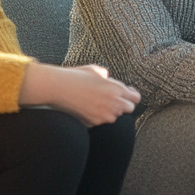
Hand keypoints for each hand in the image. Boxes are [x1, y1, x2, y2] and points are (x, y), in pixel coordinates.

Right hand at [20, 63, 140, 126]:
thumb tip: (108, 78)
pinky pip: (100, 121)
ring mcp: (104, 116)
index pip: (136, 98)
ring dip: (110, 111)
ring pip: (114, 116)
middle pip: (129, 109)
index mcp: (116, 89)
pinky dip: (97, 116)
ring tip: (96, 102)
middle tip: (113, 99)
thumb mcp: (95, 70)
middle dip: (123, 104)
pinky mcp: (93, 123)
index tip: (127, 94)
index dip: (132, 96)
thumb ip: (106, 76)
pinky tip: (87, 108)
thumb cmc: (76, 76)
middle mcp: (113, 104)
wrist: (58, 88)